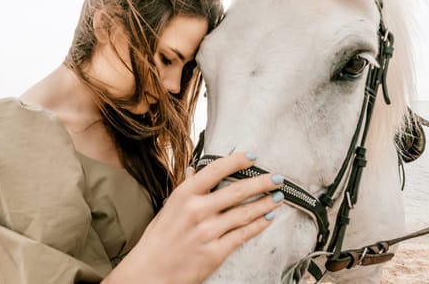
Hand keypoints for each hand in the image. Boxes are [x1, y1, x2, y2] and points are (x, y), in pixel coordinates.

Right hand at [104, 152, 283, 283]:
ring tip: (278, 197)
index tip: (252, 157)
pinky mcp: (215, 252)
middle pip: (237, 191)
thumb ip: (186, 188)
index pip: (215, 170)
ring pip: (244, 213)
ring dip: (265, 203)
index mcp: (184, 195)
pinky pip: (243, 235)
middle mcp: (197, 210)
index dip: (237, 161)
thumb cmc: (158, 239)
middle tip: (277, 178)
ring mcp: (208, 232)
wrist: (149, 272)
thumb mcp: (168, 207)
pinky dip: (258, 225)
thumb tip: (196, 170)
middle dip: (262, 182)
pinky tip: (268, 218)